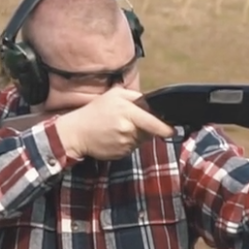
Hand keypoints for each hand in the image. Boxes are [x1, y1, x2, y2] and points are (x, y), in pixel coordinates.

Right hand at [54, 85, 174, 159]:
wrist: (76, 133)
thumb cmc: (95, 112)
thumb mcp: (114, 95)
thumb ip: (135, 96)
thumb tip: (152, 103)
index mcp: (127, 111)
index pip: (153, 122)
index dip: (164, 128)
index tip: (172, 131)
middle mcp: (128, 129)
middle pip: (149, 132)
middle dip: (147, 128)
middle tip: (131, 122)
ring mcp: (125, 143)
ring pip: (141, 140)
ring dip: (137, 135)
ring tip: (119, 128)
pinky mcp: (121, 153)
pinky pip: (133, 148)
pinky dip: (128, 143)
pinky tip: (115, 137)